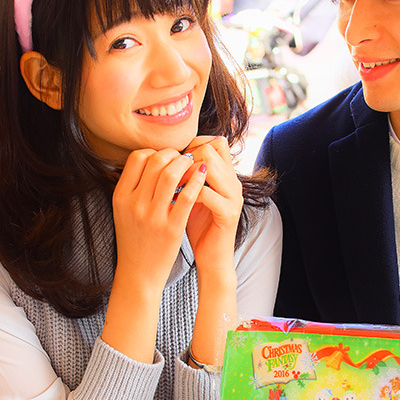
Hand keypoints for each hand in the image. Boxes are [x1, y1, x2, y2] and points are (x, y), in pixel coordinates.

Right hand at [112, 148, 206, 294]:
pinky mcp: (172, 228)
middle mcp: (135, 204)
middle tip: (185, 157)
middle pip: (156, 161)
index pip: (138, 158)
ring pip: (171, 174)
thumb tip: (151, 159)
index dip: (156, 151)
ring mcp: (153, 216)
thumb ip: (133, 187)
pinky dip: (197, 181)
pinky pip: (187, 196)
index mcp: (121, 196)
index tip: (167, 157)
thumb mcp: (124, 211)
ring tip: (194, 164)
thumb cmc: (134, 240)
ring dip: (186, 163)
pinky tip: (202, 176)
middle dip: (174, 154)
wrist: (138, 274)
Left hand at [180, 136, 242, 279]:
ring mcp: (233, 197)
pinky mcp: (228, 214)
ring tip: (171, 186)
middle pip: (212, 148)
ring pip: (210, 166)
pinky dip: (187, 195)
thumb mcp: (191, 196)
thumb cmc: (198, 226)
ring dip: (186, 173)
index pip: (216, 141)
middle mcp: (233, 182)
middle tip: (170, 173)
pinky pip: (207, 194)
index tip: (175, 160)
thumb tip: (166, 156)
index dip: (193, 144)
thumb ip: (187, 176)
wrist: (212, 258)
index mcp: (226, 176)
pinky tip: (175, 202)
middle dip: (186, 157)